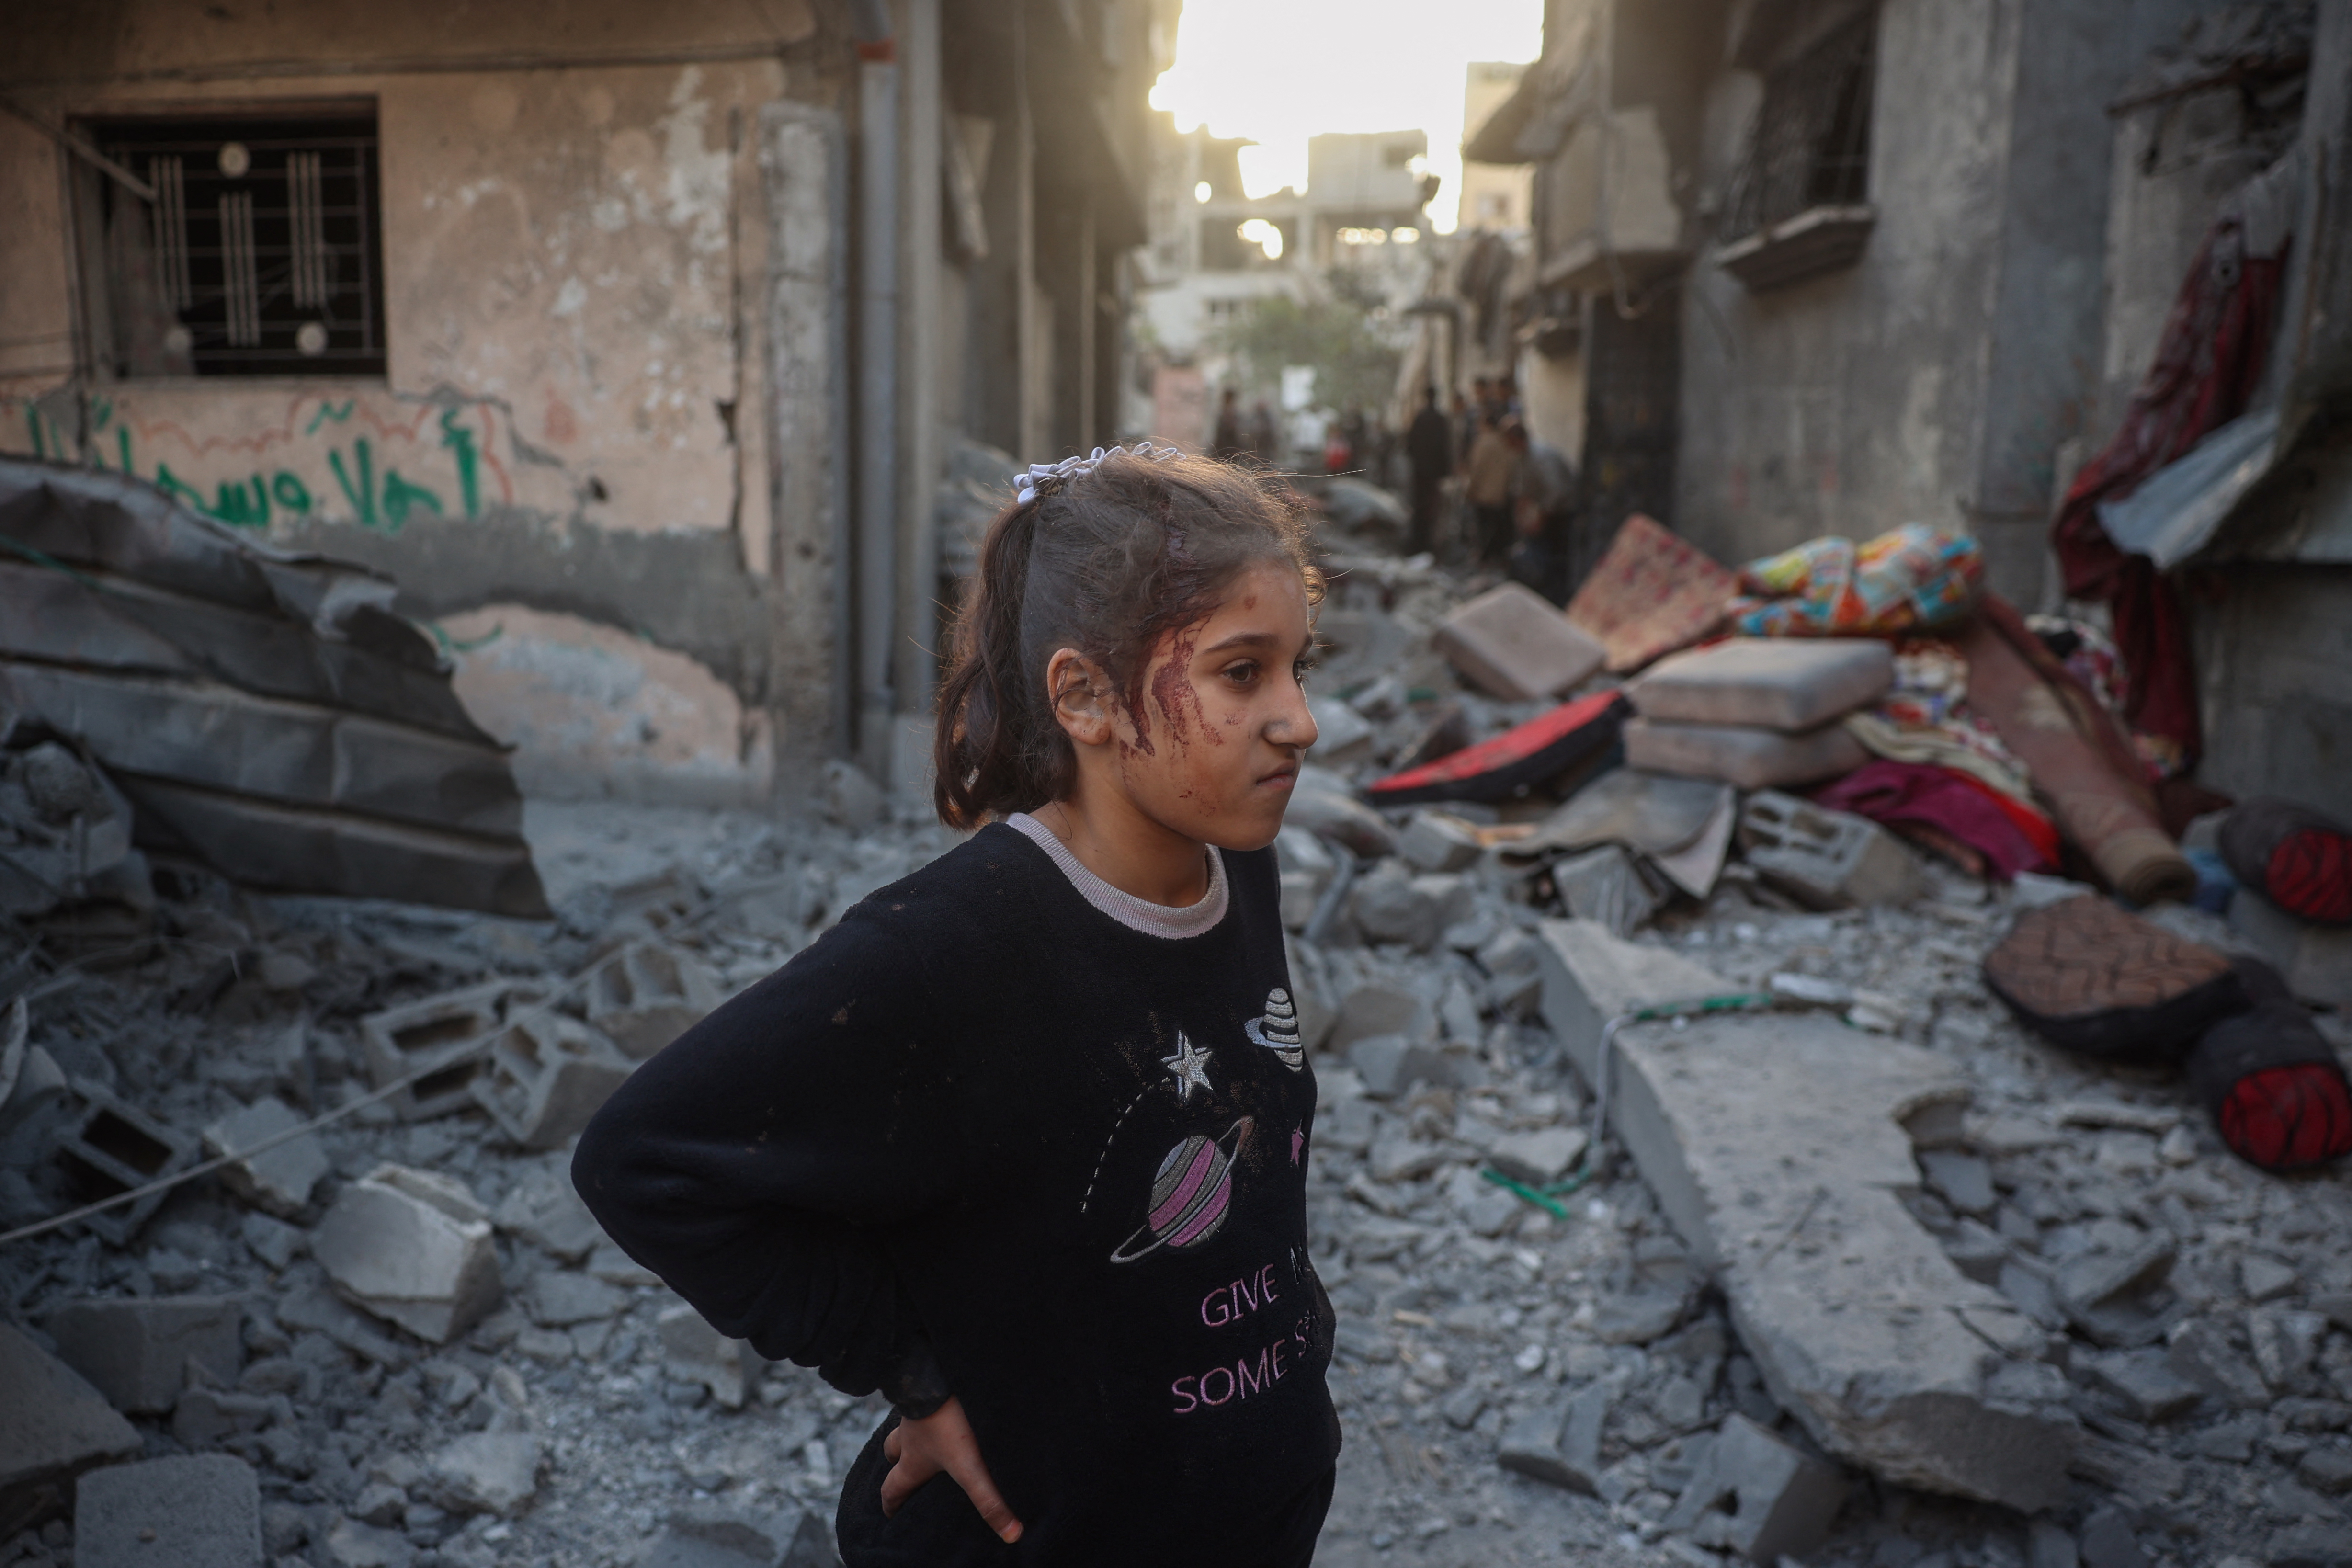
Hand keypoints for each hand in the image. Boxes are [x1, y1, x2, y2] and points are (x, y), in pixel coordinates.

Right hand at [880, 1396, 1023, 1543]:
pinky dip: (925, 1410)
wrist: (934, 1379)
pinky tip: (942, 1406)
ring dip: (908, 1436)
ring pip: (903, 1429)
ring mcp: (914, 1415)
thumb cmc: (945, 1426)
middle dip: (894, 1464)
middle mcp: (909, 1440)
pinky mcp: (928, 1393)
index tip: (889, 1513)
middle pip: (892, 1454)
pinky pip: (920, 1404)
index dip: (890, 1504)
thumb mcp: (969, 1468)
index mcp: (912, 1463)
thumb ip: (988, 1500)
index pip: (893, 1490)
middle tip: (897, 1469)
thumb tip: (1012, 1534)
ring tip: (919, 1438)